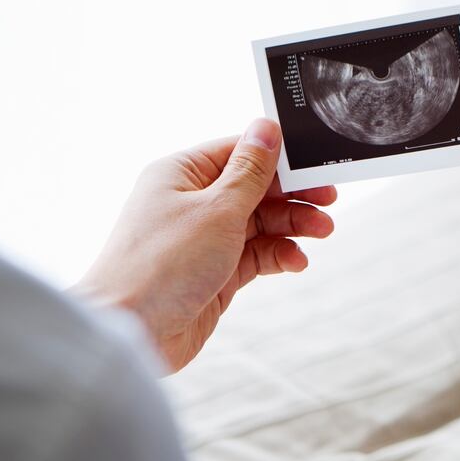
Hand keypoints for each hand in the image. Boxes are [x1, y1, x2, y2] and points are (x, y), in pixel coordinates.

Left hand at [73, 119, 335, 371]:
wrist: (131, 332)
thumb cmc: (161, 265)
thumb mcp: (217, 210)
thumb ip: (250, 172)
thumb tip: (266, 128)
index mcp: (182, 173)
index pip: (239, 151)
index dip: (280, 158)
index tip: (316, 166)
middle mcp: (191, 202)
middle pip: (254, 187)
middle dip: (292, 195)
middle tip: (328, 201)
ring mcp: (203, 238)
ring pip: (259, 222)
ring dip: (292, 226)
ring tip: (322, 232)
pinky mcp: (214, 272)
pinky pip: (255, 254)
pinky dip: (278, 255)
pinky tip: (296, 261)